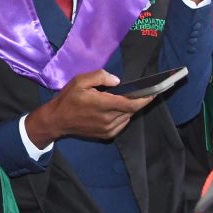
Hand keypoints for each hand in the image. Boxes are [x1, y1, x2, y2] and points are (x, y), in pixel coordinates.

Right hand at [24, 69, 155, 144]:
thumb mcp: (79, 81)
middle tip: (138, 92)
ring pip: (127, 117)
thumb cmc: (68, 99)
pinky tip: (114, 110)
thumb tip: (117, 81)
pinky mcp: (106, 135)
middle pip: (131, 110)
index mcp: (103, 104)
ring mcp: (108, 129)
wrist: (57, 120)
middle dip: (136, 101)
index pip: (131, 104)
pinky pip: (121, 124)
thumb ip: (99, 77)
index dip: (145, 99)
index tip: (155, 92)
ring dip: (128, 109)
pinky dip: (122, 116)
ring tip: (122, 100)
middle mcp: (108, 119)